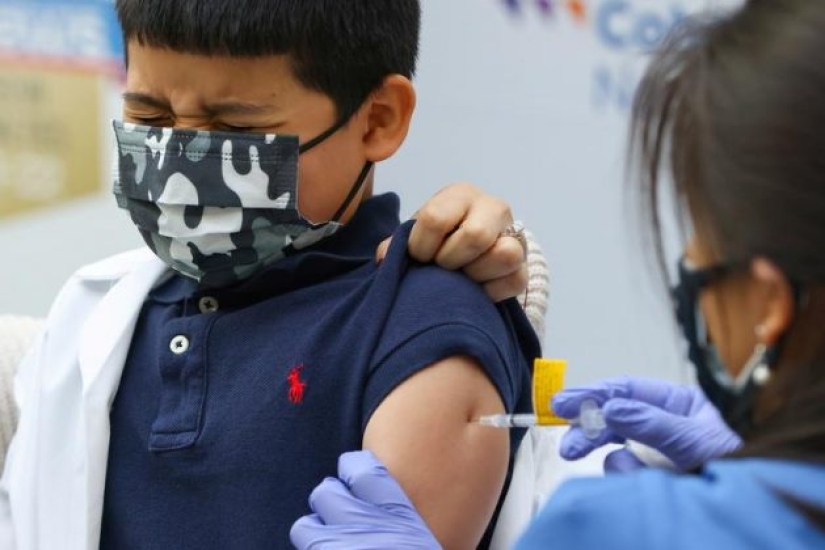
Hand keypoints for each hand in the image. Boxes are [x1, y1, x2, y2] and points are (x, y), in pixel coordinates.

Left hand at [290, 451, 440, 549]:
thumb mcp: (421, 541)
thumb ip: (396, 520)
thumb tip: (365, 502)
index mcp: (397, 514)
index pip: (362, 470)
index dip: (351, 467)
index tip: (350, 472)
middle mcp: (363, 526)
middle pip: (326, 492)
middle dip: (329, 503)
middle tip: (339, 516)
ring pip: (304, 527)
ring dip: (313, 534)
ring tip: (329, 545)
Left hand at [376, 183, 526, 301]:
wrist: (473, 248)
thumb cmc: (438, 237)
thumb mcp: (417, 234)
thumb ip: (396, 244)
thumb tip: (383, 258)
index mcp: (461, 195)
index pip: (435, 218)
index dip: (421, 245)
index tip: (419, 256)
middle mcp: (493, 208)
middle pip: (476, 236)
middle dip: (451, 259)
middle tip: (442, 266)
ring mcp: (515, 236)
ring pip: (506, 254)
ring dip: (476, 273)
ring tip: (461, 276)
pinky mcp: (525, 265)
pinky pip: (516, 280)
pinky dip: (492, 291)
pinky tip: (476, 289)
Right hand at [551, 377, 742, 471]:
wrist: (746, 506)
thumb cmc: (734, 470)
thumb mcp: (693, 442)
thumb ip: (651, 423)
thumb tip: (610, 408)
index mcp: (677, 403)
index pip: (626, 390)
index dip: (593, 394)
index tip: (563, 404)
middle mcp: (662, 423)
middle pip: (614, 417)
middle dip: (590, 429)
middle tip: (568, 445)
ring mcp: (656, 451)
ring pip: (616, 447)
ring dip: (613, 458)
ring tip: (615, 468)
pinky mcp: (651, 476)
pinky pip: (625, 472)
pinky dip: (628, 476)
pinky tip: (641, 479)